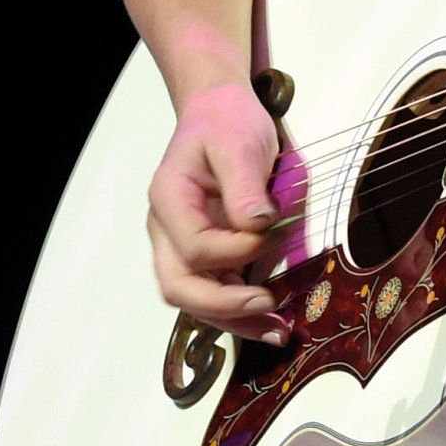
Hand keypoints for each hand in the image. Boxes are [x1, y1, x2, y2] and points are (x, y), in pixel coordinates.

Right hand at [147, 80, 292, 343]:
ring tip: (278, 332)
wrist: (220, 113)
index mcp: (169, 199)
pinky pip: (213, 292)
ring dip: (234, 321)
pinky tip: (272, 319)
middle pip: (179, 286)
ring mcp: (180, 246)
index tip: (271, 234)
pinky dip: (239, 311)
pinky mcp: (203, 255)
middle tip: (270, 306)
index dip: (235, 251)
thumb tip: (257, 223)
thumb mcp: (238, 142)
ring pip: (194, 300)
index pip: (194, 246)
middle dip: (225, 305)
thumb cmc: (227, 123)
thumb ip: (245, 184)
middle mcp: (166, 230)